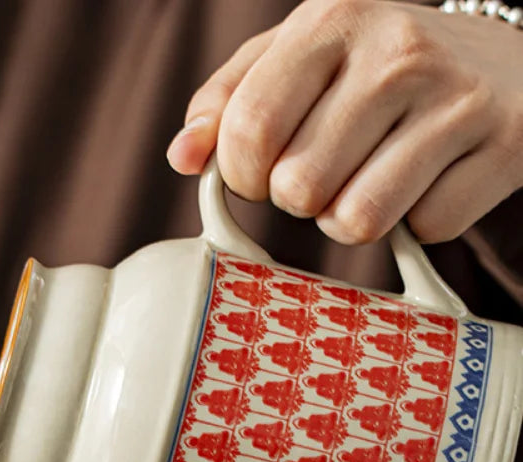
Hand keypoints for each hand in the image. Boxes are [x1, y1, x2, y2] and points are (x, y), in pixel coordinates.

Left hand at [167, 0, 522, 243]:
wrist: (507, 64)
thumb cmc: (381, 69)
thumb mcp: (301, 58)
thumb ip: (230, 101)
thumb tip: (183, 157)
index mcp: (334, 20)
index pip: (250, 129)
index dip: (243, 174)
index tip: (261, 170)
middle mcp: (398, 53)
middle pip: (299, 188)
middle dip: (302, 198)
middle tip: (330, 170)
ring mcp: (456, 100)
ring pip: (358, 221)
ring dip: (353, 219)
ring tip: (373, 178)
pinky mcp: (502, 147)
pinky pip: (426, 230)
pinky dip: (419, 221)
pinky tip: (430, 178)